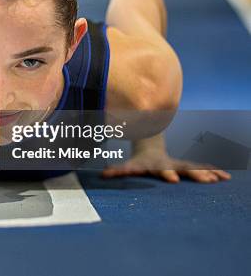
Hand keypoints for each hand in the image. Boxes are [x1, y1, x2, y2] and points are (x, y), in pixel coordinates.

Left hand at [102, 149, 230, 182]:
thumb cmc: (138, 162)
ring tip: (218, 179)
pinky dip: (212, 172)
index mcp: (156, 165)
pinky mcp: (187, 166)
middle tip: (204, 180)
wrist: (151, 147)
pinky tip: (224, 177)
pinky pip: (201, 169)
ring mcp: (180, 164)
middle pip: (181, 168)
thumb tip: (102, 174)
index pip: (161, 170)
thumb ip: (117, 170)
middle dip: (191, 174)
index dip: (166, 174)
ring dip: (205, 173)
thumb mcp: (129, 165)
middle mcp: (170, 164)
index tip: (173, 179)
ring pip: (194, 168)